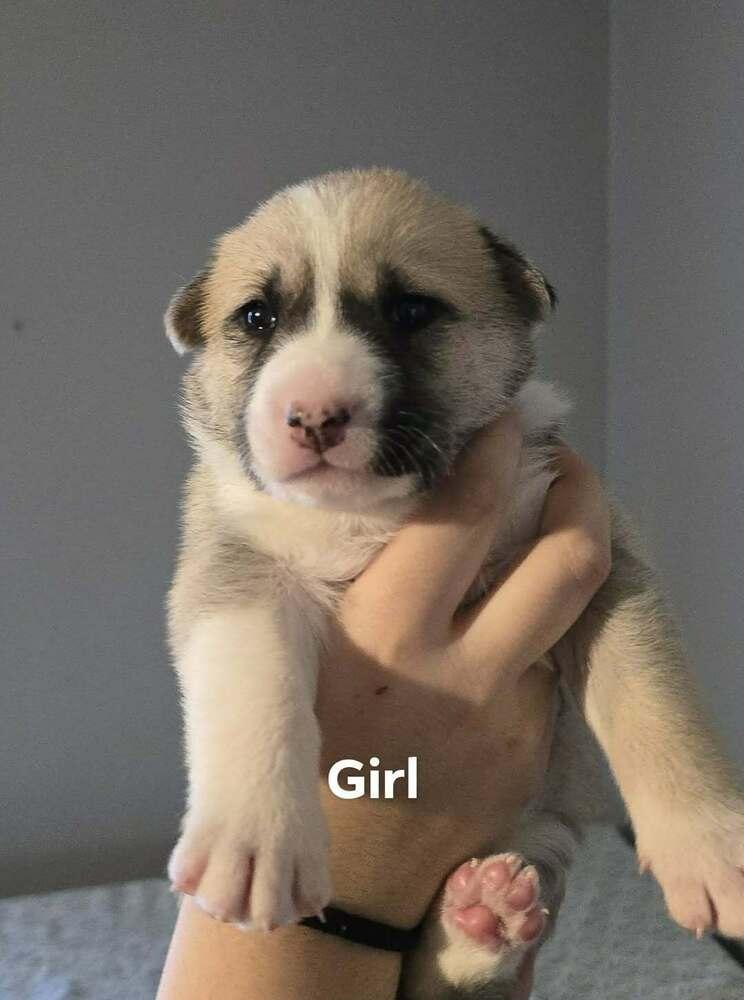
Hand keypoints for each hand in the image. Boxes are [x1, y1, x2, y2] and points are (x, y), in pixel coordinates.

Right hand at [317, 413, 610, 928]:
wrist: (345, 857)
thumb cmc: (313, 727)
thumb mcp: (306, 642)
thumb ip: (356, 566)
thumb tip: (411, 476)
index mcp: (378, 633)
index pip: (459, 516)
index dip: (491, 452)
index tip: (499, 418)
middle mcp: (454, 672)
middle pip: (564, 560)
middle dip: (581, 490)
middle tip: (564, 458)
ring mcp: (505, 717)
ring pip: (569, 605)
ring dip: (572, 547)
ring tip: (559, 516)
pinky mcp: (533, 751)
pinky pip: (549, 663)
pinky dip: (533, 629)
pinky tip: (499, 628)